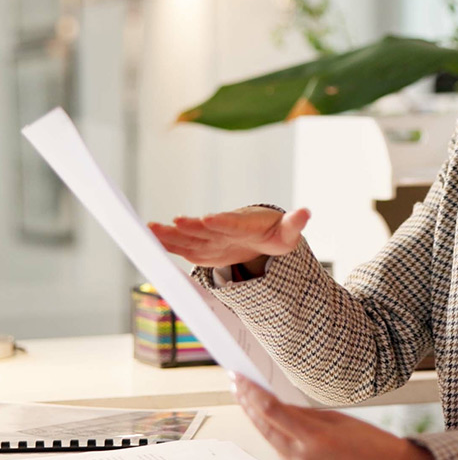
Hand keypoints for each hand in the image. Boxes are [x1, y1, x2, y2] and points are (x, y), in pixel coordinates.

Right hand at [149, 206, 310, 269]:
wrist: (261, 236)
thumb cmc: (275, 233)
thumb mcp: (288, 232)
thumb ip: (294, 223)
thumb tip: (306, 212)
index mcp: (246, 223)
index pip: (234, 222)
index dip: (222, 221)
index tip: (209, 218)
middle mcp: (224, 228)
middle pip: (206, 228)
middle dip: (191, 226)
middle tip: (175, 221)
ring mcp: (211, 237)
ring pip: (190, 236)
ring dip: (171, 233)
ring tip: (149, 229)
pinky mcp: (202, 247)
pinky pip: (183, 246)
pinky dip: (168, 244)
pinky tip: (149, 241)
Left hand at [232, 375, 436, 459]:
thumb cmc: (380, 448)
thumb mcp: (345, 421)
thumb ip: (308, 416)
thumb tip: (280, 408)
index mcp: (316, 439)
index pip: (271, 411)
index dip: (251, 393)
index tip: (238, 379)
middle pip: (267, 431)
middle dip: (251, 409)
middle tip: (240, 389)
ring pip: (281, 452)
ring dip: (284, 438)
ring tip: (310, 433)